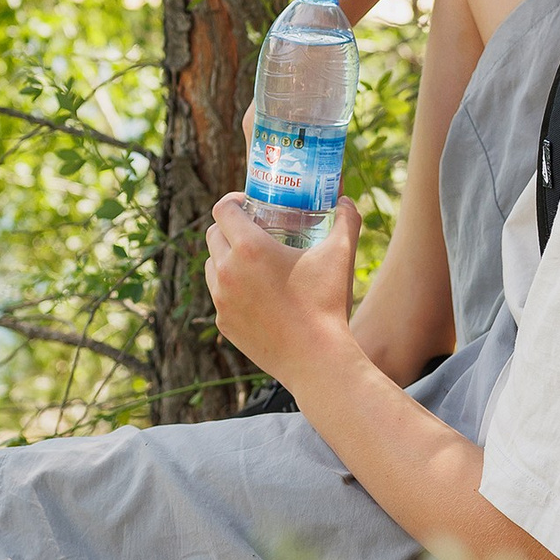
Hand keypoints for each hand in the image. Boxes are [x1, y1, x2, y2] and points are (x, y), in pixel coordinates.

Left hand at [203, 193, 363, 391]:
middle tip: (254, 229)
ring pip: (212, 266)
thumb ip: (347, 219)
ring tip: (252, 260)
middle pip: (213, 235)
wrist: (317, 360)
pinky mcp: (224, 323)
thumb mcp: (341, 254)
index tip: (249, 203)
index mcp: (248, 248)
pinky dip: (232, 288)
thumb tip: (346, 199)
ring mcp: (221, 300)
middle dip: (230, 227)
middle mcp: (226, 271)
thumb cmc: (327, 304)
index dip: (233, 200)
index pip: (222, 209)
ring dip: (226, 257)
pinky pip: (220, 296)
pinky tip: (255, 292)